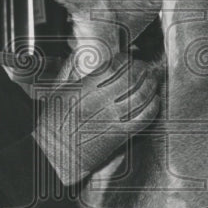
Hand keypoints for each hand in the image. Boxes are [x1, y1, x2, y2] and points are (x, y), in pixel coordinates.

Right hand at [33, 55, 159, 184]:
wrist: (54, 153)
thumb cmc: (53, 123)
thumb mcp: (57, 91)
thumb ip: (70, 70)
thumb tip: (80, 54)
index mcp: (84, 89)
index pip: (113, 67)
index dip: (124, 60)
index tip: (126, 58)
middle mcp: (100, 102)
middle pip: (131, 79)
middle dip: (141, 69)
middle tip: (143, 66)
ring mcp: (111, 119)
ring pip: (140, 96)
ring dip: (150, 85)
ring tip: (151, 80)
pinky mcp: (119, 135)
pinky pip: (143, 118)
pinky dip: (152, 107)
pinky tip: (153, 101)